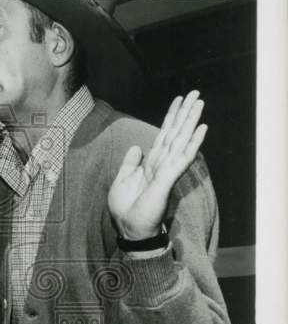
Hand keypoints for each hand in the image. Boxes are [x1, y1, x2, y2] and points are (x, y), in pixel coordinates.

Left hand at [108, 90, 206, 239]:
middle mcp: (161, 163)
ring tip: (200, 102)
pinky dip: (193, 143)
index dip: (171, 117)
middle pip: (175, 132)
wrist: (131, 230)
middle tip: (196, 93)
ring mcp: (167, 170)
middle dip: (185, 112)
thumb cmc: (127, 210)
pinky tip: (202, 129)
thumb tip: (136, 147)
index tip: (179, 100)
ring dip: (191, 121)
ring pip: (181, 140)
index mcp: (151, 163)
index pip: (163, 135)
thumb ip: (130, 163)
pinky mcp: (168, 179)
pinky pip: (182, 158)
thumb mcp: (122, 181)